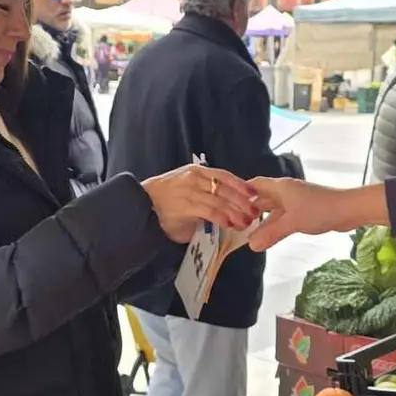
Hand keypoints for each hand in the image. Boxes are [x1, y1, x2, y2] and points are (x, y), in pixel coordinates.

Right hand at [141, 165, 256, 243]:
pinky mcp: (187, 206)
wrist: (141, 204)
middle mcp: (195, 178)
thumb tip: (229, 203)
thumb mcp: (188, 188)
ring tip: (245, 222)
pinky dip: (223, 218)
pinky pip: (211, 211)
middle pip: (227, 189)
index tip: (254, 194)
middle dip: (243, 202)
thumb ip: (206, 192)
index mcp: (198, 171)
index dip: (241, 185)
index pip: (225, 176)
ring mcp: (191, 191)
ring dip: (236, 212)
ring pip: (221, 201)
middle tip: (254, 212)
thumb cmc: (166, 199)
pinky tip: (230, 224)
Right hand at [248, 179, 387, 250]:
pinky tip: (270, 235)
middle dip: (249, 209)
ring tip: (248, 232)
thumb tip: (250, 245)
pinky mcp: (304, 210)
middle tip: (234, 222)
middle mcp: (285, 191)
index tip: (226, 203)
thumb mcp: (292, 222)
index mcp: (280, 187)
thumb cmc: (320, 210)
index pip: (254, 185)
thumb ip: (271, 234)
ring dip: (263, 220)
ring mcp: (295, 201)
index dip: (240, 193)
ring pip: (273, 209)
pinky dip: (275, 224)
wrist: (348, 210)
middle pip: (262, 198)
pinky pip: (284, 216)